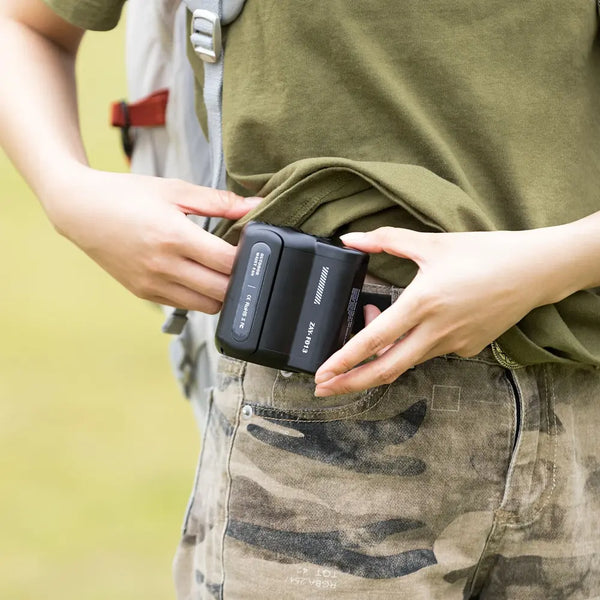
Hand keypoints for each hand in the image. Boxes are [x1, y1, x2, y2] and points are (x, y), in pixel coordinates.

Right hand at [48, 167, 260, 312]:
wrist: (81, 211)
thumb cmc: (128, 195)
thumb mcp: (175, 190)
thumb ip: (220, 201)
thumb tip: (256, 205)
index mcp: (174, 236)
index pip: (228, 262)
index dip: (248, 257)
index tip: (253, 247)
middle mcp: (163, 266)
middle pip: (223, 291)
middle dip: (239, 279)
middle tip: (241, 261)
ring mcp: (153, 284)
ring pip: (207, 306)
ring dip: (221, 292)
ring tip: (220, 270)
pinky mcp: (145, 294)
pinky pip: (185, 305)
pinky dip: (199, 295)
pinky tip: (198, 275)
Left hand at [314, 225, 574, 395]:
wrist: (534, 271)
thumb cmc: (485, 254)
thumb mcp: (431, 243)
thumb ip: (385, 240)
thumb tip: (350, 239)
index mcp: (422, 303)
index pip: (373, 340)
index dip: (344, 360)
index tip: (323, 374)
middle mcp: (436, 331)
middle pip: (385, 369)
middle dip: (350, 382)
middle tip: (324, 389)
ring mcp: (453, 344)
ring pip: (406, 361)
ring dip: (381, 356)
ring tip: (365, 339)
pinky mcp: (467, 349)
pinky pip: (430, 353)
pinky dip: (410, 346)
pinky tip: (409, 326)